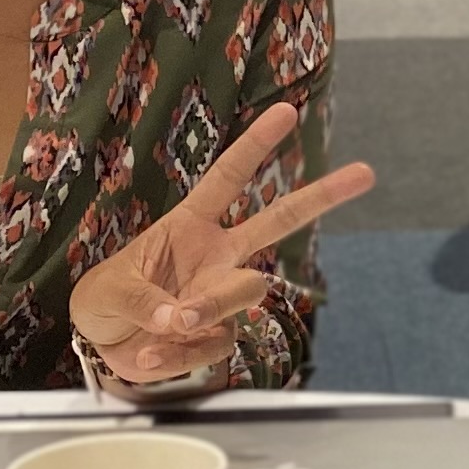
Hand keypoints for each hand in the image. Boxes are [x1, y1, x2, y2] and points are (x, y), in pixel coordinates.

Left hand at [70, 99, 376, 389]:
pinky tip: (149, 355)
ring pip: (247, 292)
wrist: (102, 346)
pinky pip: (215, 344)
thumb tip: (180, 318)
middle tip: (366, 172)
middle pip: (278, 222)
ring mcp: (222, 296)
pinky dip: (177, 355)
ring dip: (210, 308)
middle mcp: (216, 257)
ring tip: (171, 323)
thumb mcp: (110, 291)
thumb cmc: (104, 301)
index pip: (228, 179)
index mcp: (189, 226)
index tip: (287, 113)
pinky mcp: (219, 335)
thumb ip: (146, 301)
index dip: (255, 146)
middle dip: (321, 196)